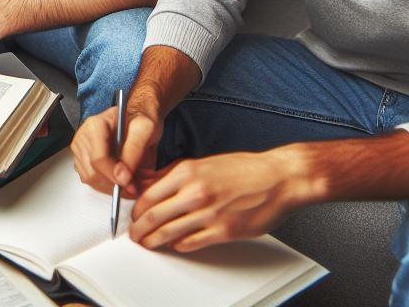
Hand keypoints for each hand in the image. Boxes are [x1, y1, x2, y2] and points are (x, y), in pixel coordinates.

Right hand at [72, 82, 162, 197]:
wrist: (136, 116)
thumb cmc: (141, 119)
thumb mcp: (145, 129)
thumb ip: (133, 151)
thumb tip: (123, 177)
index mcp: (95, 126)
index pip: (98, 159)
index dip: (114, 175)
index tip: (130, 182)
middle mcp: (83, 137)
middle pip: (94, 174)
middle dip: (116, 184)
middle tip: (138, 184)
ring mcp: (80, 150)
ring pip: (92, 181)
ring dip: (114, 187)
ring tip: (133, 179)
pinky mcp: (82, 160)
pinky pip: (93, 182)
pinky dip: (109, 186)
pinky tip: (122, 178)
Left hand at [129, 148, 305, 251]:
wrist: (276, 178)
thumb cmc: (243, 169)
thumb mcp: (203, 162)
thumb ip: (174, 174)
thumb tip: (149, 183)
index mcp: (187, 171)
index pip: (149, 193)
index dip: (136, 208)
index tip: (132, 214)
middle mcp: (195, 191)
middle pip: (154, 214)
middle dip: (139, 228)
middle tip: (134, 234)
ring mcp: (209, 212)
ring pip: (169, 231)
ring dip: (154, 240)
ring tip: (148, 244)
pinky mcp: (223, 231)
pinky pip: (192, 242)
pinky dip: (179, 245)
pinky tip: (175, 244)